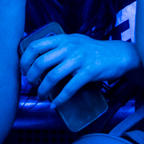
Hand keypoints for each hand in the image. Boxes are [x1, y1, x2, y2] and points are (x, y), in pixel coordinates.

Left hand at [20, 33, 134, 103]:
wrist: (119, 55)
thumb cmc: (94, 51)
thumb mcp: (75, 42)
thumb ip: (59, 47)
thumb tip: (37, 59)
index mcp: (63, 39)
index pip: (35, 46)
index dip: (25, 61)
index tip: (24, 71)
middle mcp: (70, 47)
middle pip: (40, 63)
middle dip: (31, 78)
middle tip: (32, 85)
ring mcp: (79, 59)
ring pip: (52, 76)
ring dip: (42, 90)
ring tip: (41, 96)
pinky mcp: (89, 71)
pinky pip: (69, 88)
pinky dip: (59, 99)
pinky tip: (54, 104)